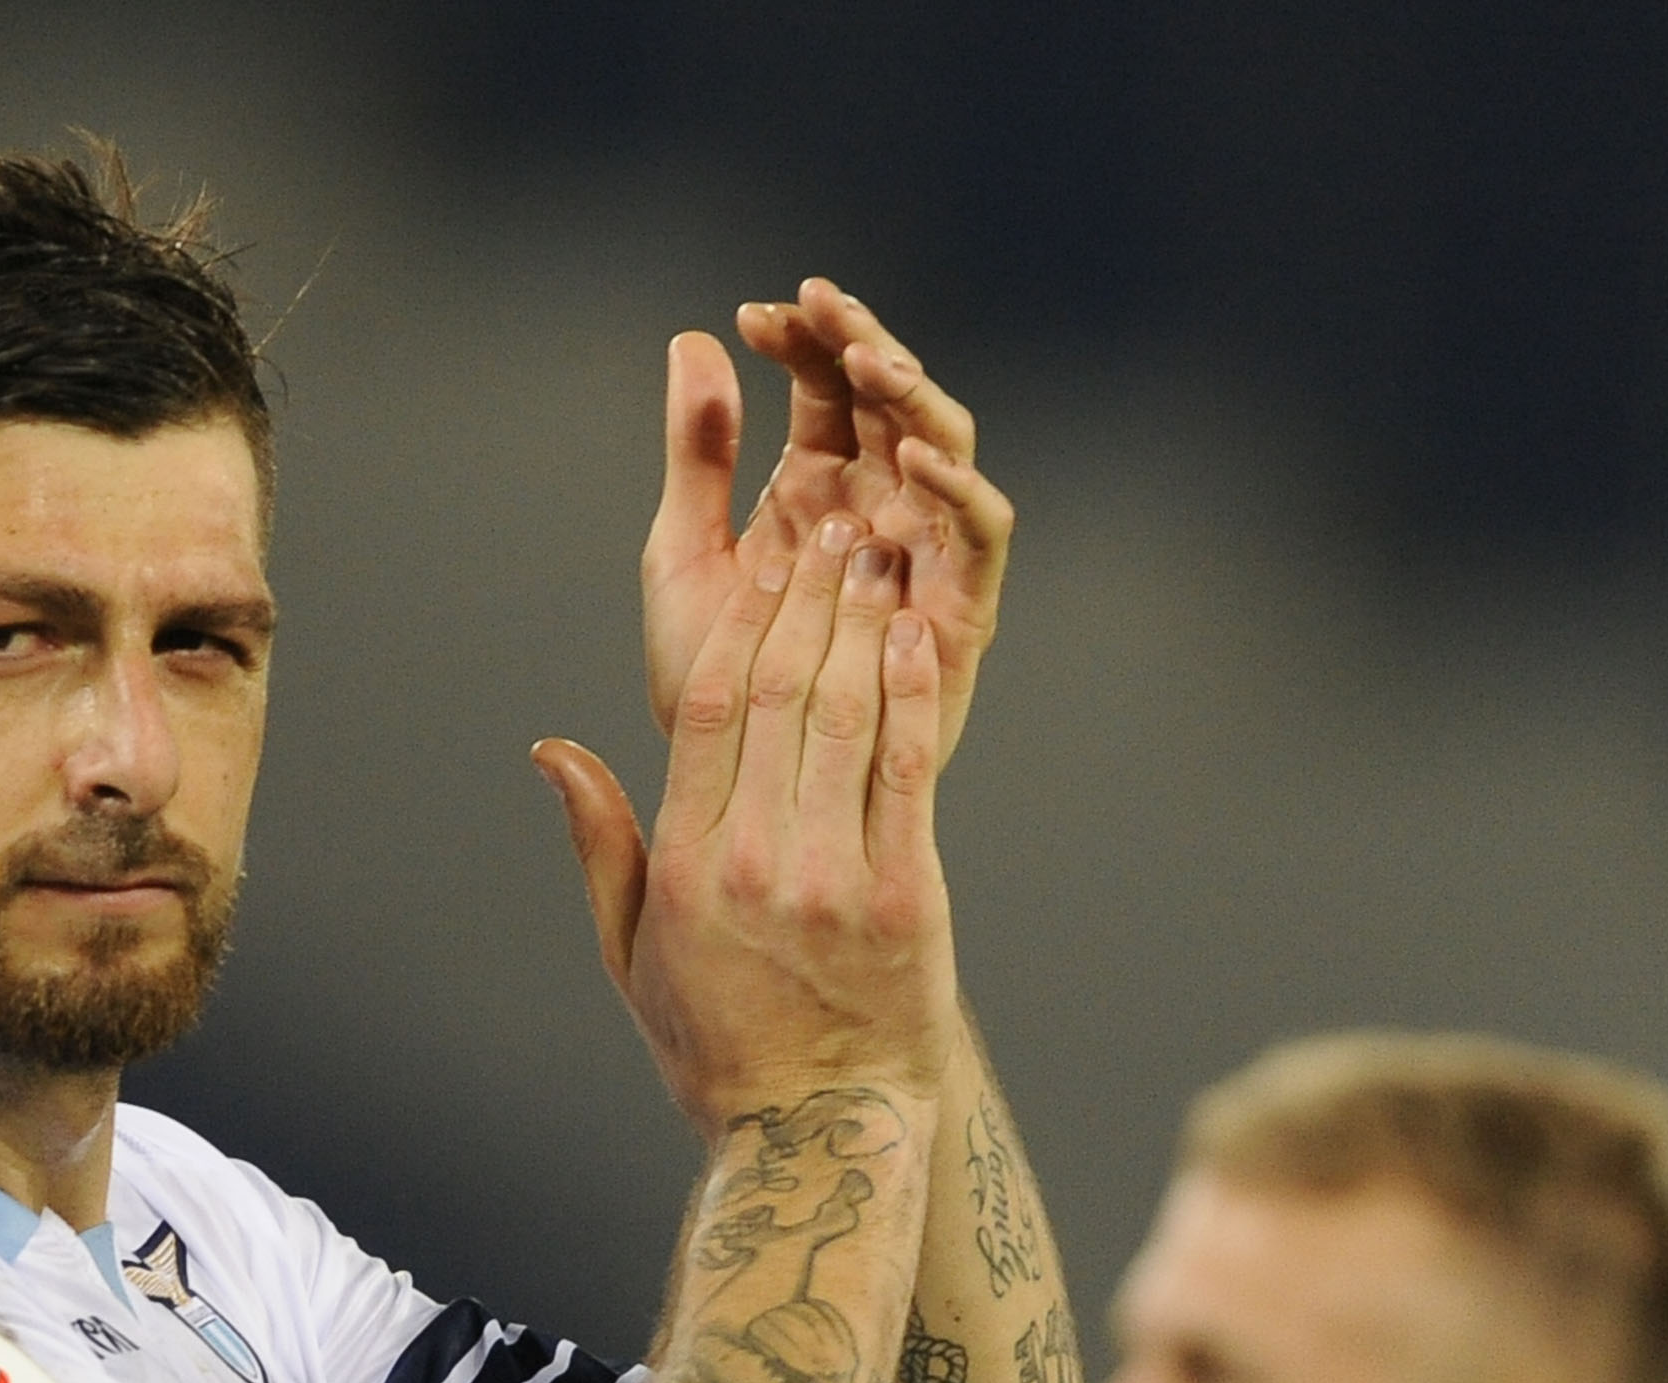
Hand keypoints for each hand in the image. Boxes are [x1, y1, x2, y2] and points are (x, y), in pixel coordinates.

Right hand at [538, 507, 954, 1130]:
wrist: (820, 1137)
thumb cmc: (720, 1046)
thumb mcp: (631, 954)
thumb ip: (600, 844)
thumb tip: (554, 751)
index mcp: (687, 864)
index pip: (708, 707)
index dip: (740, 617)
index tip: (762, 559)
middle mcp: (757, 860)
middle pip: (780, 690)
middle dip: (809, 595)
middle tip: (832, 524)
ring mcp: (834, 878)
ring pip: (846, 716)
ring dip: (865, 624)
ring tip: (880, 555)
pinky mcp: (905, 899)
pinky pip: (908, 774)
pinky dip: (913, 697)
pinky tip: (918, 637)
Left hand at [643, 281, 1011, 768]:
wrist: (736, 793)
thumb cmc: (713, 688)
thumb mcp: (684, 554)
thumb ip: (696, 455)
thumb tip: (693, 340)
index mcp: (816, 487)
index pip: (827, 386)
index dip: (803, 341)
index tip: (755, 318)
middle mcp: (880, 509)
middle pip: (891, 399)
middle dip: (862, 343)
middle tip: (820, 304)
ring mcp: (925, 553)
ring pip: (945, 445)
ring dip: (912, 395)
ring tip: (867, 359)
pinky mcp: (960, 608)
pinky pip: (983, 533)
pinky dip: (960, 487)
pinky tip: (912, 455)